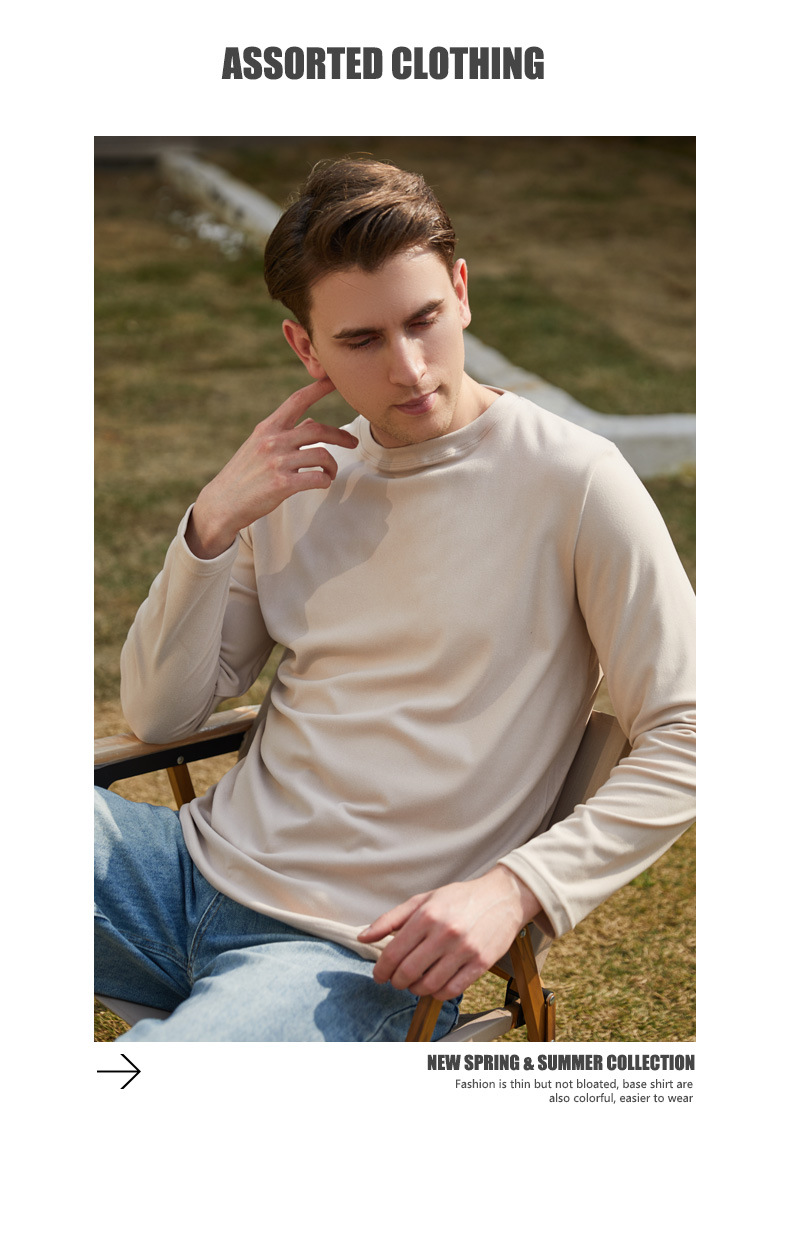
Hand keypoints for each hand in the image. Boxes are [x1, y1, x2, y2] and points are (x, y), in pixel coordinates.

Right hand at [186, 377, 358, 557]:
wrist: (222, 503)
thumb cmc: (243, 475)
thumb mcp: (258, 446)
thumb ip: (284, 433)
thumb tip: (310, 422)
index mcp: (268, 428)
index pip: (297, 400)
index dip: (319, 388)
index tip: (335, 380)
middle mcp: (273, 441)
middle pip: (318, 429)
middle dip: (341, 435)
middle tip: (353, 443)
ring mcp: (278, 462)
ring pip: (322, 456)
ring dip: (332, 466)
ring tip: (330, 473)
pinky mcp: (282, 484)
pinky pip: (317, 478)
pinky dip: (325, 481)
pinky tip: (321, 483)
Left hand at [358, 865, 541, 1001]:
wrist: (503, 897)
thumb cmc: (461, 898)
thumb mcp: (423, 900)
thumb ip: (390, 919)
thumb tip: (363, 936)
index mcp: (426, 915)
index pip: (393, 952)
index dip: (381, 969)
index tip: (379, 975)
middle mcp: (444, 933)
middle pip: (408, 972)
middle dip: (396, 981)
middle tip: (396, 980)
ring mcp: (464, 950)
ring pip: (428, 985)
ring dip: (415, 989)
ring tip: (415, 983)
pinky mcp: (480, 963)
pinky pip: (452, 990)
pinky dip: (438, 993)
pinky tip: (434, 986)